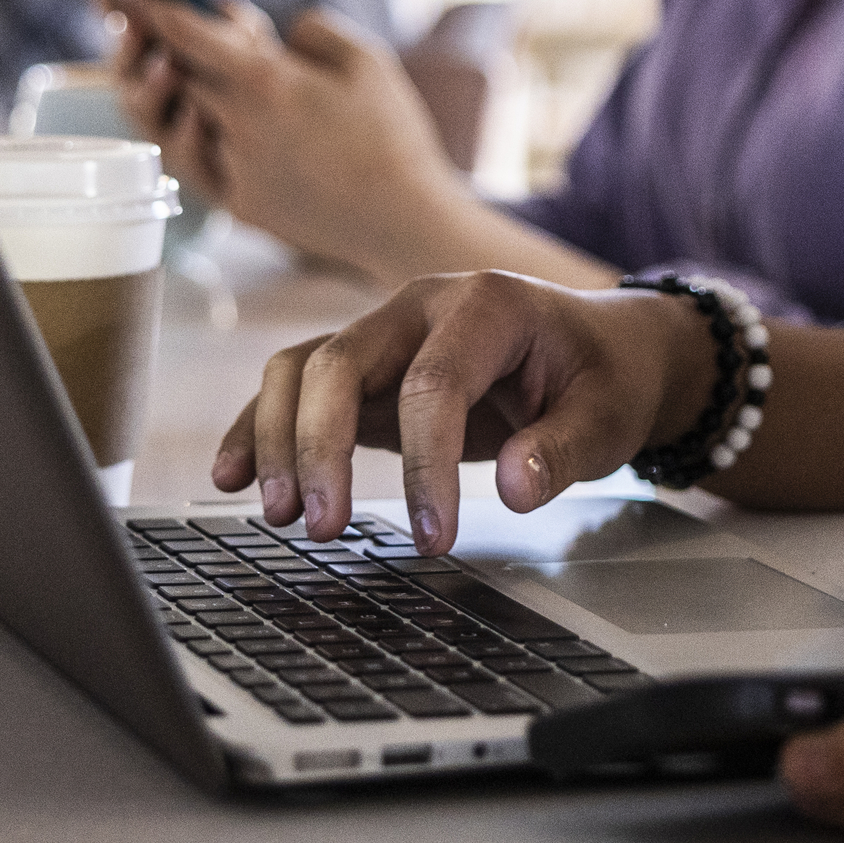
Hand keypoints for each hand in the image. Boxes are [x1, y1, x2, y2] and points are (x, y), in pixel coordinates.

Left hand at [104, 0, 467, 277]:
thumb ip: (313, 30)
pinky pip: (203, 162)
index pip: (188, 34)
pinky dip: (206, 137)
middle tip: (170, 26)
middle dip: (169, 47)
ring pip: (183, 118)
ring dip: (182, 93)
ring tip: (199, 78)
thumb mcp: (367, 60)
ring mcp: (234, 170)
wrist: (402, 220)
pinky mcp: (239, 205)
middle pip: (177, 73)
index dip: (152, 5)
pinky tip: (230, 127)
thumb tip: (274, 31)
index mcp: (267, 82)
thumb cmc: (392, 135)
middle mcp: (239, 126)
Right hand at [211, 271, 716, 551]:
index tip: (433, 535)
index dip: (425, 463)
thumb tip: (516, 488)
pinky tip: (233, 476)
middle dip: (320, 446)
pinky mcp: (365, 370)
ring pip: (302, 369)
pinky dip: (259, 428)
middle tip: (321, 527)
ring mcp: (384, 335)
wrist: (601, 347)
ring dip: (278, 439)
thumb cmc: (604, 377)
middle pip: (340, 362)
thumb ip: (566, 450)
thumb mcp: (610, 414)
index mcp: (486, 306)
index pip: (434, 383)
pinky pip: (295, 388)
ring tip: (279, 513)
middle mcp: (420, 308)